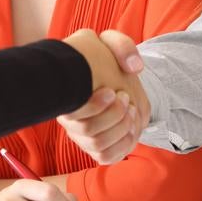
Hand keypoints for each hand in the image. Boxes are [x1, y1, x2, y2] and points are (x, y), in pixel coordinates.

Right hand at [59, 29, 149, 164]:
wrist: (114, 78)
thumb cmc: (104, 59)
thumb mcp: (109, 43)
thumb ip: (121, 45)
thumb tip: (134, 68)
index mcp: (67, 97)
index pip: (73, 113)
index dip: (95, 106)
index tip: (111, 91)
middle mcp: (70, 121)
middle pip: (88, 132)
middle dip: (114, 115)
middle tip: (125, 98)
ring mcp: (82, 137)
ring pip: (98, 146)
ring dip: (121, 128)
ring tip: (131, 110)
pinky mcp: (96, 148)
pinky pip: (106, 157)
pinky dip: (123, 144)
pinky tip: (131, 127)